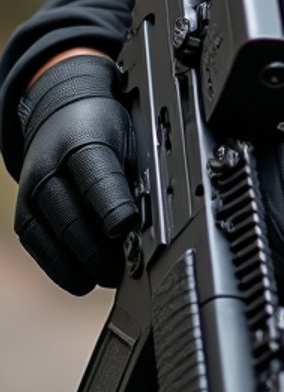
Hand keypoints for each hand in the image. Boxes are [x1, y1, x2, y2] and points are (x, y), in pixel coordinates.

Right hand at [15, 54, 136, 294]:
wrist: (60, 116)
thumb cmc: (102, 129)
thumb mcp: (129, 137)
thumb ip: (137, 177)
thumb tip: (152, 223)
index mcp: (83, 141)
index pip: (98, 180)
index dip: (115, 209)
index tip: (129, 230)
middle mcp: (50, 168)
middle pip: (72, 220)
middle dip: (101, 252)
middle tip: (127, 267)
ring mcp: (31, 194)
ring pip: (54, 240)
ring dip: (84, 266)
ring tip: (110, 275)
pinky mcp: (23, 216)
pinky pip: (39, 249)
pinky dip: (63, 268)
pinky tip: (84, 275)